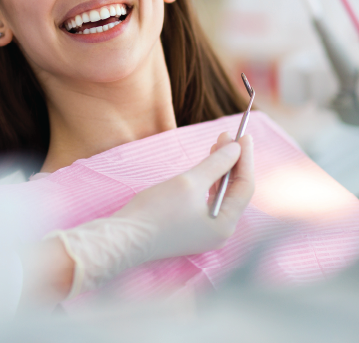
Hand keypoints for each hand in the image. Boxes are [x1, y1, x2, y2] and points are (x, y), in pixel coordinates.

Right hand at [45, 134, 253, 298]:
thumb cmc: (158, 210)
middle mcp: (220, 231)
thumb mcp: (189, 182)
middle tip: (228, 135)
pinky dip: (208, 181)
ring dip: (220, 169)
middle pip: (234, 191)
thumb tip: (236, 148)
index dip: (244, 158)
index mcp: (225, 225)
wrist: (125, 237)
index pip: (244, 186)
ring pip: (221, 194)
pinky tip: (206, 166)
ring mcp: (205, 232)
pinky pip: (208, 200)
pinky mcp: (191, 228)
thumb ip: (216, 164)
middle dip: (232, 162)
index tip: (243, 135)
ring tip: (218, 145)